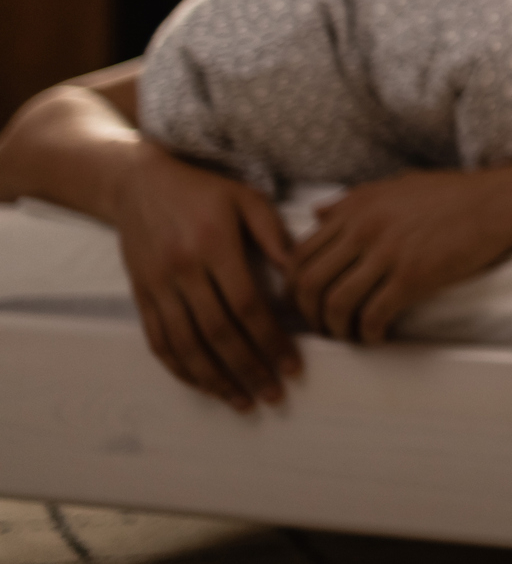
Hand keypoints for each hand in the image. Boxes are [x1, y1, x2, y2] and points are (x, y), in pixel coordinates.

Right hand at [109, 146, 299, 410]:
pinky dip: (181, 369)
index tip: (293, 366)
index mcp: (215, 246)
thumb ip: (275, 235)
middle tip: (273, 394)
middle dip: (248, 369)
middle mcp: (183, 270)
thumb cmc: (204, 190)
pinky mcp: (141, 296)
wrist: (139, 182)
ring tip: (242, 401)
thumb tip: (301, 274)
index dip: (271, 341)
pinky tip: (204, 384)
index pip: (247, 306)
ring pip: (186, 345)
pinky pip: (158, 341)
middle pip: (217, 333)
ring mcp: (158, 286)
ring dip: (214, 379)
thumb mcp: (247, 199)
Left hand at [290, 169, 511, 343]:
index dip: (294, 285)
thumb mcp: (394, 186)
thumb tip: (316, 213)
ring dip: (335, 328)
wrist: (498, 202)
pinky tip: (376, 336)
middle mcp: (365, 228)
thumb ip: (351, 200)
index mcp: (357, 206)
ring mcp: (388, 253)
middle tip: (321, 325)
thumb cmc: (452, 193)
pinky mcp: (413, 276)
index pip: (301, 252)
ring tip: (347, 335)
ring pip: (335, 302)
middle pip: (309, 281)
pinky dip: (367, 333)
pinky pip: (373, 314)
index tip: (305, 301)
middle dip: (307, 312)